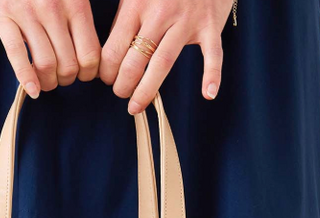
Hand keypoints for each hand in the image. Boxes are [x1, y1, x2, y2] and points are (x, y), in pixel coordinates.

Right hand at [0, 0, 100, 96]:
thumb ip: (82, 13)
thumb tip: (92, 53)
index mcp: (76, 3)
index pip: (90, 54)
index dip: (88, 73)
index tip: (83, 74)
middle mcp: (53, 9)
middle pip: (69, 64)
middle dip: (68, 79)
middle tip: (63, 78)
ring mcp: (27, 14)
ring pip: (45, 65)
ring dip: (49, 82)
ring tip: (47, 82)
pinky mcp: (3, 18)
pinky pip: (16, 56)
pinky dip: (26, 79)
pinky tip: (33, 91)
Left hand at [100, 1, 232, 112]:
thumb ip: (124, 20)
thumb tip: (109, 56)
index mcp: (137, 4)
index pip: (115, 48)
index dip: (107, 71)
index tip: (107, 80)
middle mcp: (161, 13)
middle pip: (136, 60)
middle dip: (123, 84)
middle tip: (120, 94)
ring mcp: (187, 20)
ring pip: (163, 63)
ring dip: (147, 90)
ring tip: (136, 106)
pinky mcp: (210, 25)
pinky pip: (212, 53)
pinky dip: (212, 74)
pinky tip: (208, 94)